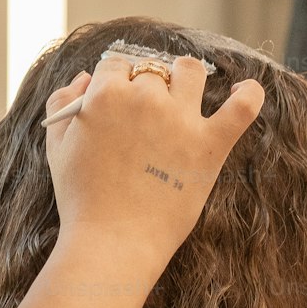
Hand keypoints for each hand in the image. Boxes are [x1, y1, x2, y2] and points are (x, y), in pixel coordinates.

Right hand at [43, 58, 263, 276]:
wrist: (112, 243)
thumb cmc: (81, 198)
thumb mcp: (57, 146)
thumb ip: (62, 102)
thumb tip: (84, 78)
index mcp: (105, 94)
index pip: (115, 65)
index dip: (115, 82)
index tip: (118, 102)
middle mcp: (145, 98)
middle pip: (152, 70)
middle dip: (146, 86)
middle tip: (144, 118)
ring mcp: (181, 119)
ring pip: (191, 72)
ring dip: (186, 78)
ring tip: (183, 98)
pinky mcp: (210, 145)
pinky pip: (242, 108)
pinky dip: (249, 94)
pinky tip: (246, 89)